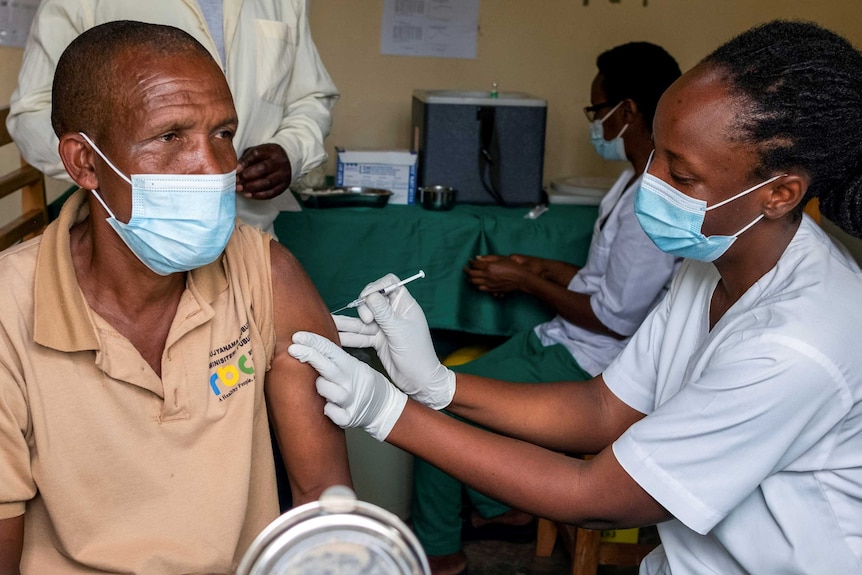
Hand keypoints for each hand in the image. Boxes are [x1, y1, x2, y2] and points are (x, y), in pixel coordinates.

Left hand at [236, 143, 291, 199]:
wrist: (285, 162)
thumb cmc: (266, 157)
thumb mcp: (257, 152)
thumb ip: (247, 159)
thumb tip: (233, 170)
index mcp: (272, 150)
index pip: (257, 154)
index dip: (245, 162)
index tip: (235, 169)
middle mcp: (279, 162)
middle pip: (263, 168)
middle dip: (247, 176)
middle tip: (235, 181)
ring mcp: (283, 175)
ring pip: (267, 182)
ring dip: (251, 187)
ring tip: (239, 188)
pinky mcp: (284, 186)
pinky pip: (271, 193)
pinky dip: (258, 195)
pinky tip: (248, 194)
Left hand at [288, 331, 406, 440]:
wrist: (384, 408)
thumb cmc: (363, 384)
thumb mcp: (354, 366)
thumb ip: (335, 359)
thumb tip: (309, 346)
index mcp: (352, 366)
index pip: (331, 350)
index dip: (313, 341)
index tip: (297, 336)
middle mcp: (351, 382)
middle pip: (326, 365)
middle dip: (308, 354)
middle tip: (291, 348)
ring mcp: (350, 400)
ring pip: (325, 389)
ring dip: (319, 387)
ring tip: (322, 387)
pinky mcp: (349, 418)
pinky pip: (330, 412)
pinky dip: (327, 410)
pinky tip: (326, 407)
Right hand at [333, 274, 455, 409]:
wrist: (419, 381)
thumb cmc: (417, 355)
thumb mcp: (399, 331)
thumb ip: (384, 313)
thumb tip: (371, 294)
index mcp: (405, 306)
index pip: (390, 284)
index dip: (377, 287)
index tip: (368, 297)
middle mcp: (394, 314)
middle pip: (372, 300)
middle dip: (364, 307)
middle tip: (367, 320)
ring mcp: (385, 327)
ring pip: (363, 319)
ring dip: (349, 322)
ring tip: (332, 322)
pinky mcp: (377, 340)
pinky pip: (361, 335)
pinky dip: (350, 336)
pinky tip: (336, 335)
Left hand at [464, 254, 531, 293]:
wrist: (521, 278)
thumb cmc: (512, 266)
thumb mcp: (501, 258)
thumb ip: (488, 258)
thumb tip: (477, 257)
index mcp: (489, 266)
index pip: (475, 265)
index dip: (471, 262)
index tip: (470, 261)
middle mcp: (487, 276)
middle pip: (471, 274)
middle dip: (466, 271)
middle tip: (465, 268)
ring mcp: (489, 284)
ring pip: (474, 283)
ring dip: (470, 279)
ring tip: (470, 276)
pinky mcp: (492, 289)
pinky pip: (480, 288)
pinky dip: (476, 285)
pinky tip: (477, 283)